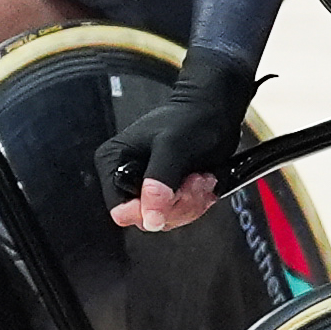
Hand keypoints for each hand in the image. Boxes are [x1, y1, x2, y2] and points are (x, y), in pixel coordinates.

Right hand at [99, 47, 257, 231]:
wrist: (215, 110)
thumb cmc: (190, 117)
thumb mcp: (172, 147)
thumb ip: (159, 181)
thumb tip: (149, 216)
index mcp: (115, 163)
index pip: (120, 209)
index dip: (147, 210)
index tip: (172, 196)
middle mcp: (128, 178)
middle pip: (147, 218)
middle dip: (177, 204)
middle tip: (193, 179)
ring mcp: (150, 188)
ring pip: (167, 219)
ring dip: (192, 202)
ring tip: (200, 176)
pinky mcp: (168, 193)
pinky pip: (181, 214)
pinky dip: (198, 201)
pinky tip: (203, 180)